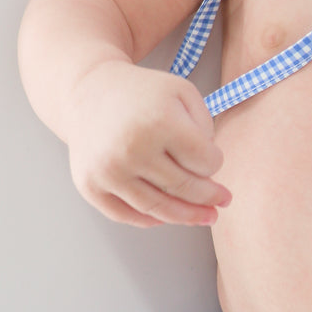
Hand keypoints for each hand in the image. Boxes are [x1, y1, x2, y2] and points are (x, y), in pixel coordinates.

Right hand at [65, 61, 230, 227]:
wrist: (87, 91)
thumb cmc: (142, 93)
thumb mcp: (182, 92)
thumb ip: (204, 126)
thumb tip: (208, 170)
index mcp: (160, 121)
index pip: (203, 161)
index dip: (215, 163)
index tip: (215, 161)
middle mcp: (132, 149)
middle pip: (184, 187)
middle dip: (209, 197)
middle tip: (224, 201)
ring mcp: (108, 171)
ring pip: (158, 208)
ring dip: (187, 217)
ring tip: (206, 217)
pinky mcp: (89, 186)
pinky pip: (125, 215)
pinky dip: (151, 220)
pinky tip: (169, 217)